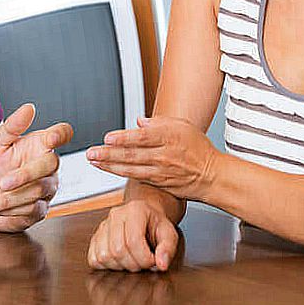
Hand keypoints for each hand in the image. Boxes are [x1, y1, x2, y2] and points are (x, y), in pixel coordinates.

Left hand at [0, 103, 73, 232]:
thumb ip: (12, 126)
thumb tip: (29, 108)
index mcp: (40, 144)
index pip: (62, 133)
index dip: (61, 134)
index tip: (52, 137)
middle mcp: (49, 167)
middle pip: (51, 165)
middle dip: (25, 175)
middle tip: (2, 182)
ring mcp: (47, 189)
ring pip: (39, 192)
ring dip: (10, 199)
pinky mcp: (40, 210)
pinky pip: (32, 212)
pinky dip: (9, 212)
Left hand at [86, 116, 217, 199]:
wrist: (212, 176)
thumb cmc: (198, 149)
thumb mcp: (183, 126)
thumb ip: (159, 122)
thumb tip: (138, 121)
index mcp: (170, 137)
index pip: (143, 137)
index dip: (124, 138)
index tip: (108, 138)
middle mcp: (164, 155)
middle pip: (132, 154)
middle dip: (109, 154)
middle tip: (91, 152)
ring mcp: (160, 170)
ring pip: (131, 168)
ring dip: (109, 164)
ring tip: (93, 160)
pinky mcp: (158, 182)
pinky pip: (135, 177)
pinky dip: (120, 173)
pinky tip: (107, 168)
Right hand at [87, 199, 178, 271]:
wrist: (145, 216)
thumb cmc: (156, 225)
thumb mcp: (169, 233)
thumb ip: (168, 248)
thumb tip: (161, 264)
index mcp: (135, 210)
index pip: (133, 241)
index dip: (144, 258)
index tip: (153, 261)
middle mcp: (116, 215)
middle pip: (117, 250)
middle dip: (133, 264)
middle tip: (143, 262)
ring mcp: (103, 226)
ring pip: (104, 256)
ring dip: (120, 266)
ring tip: (132, 260)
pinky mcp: (95, 237)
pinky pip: (93, 258)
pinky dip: (106, 265)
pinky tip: (119, 260)